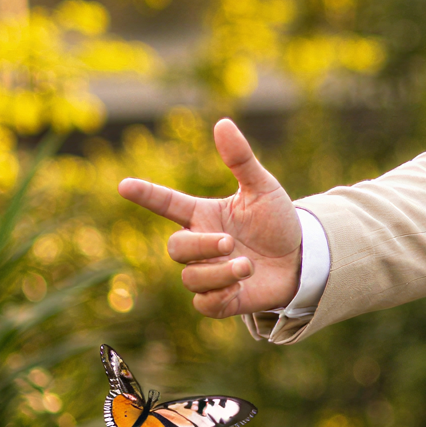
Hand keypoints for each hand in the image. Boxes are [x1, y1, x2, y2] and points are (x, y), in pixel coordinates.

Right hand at [118, 118, 303, 318]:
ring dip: (219, 271)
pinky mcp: (220, 299)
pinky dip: (220, 295)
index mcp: (204, 214)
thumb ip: (241, 159)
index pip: (166, 203)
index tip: (124, 184)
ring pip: (191, 277)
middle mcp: (201, 244)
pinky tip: (241, 285)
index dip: (146, 194)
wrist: (302, 258)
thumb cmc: (277, 221)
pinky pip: (203, 304)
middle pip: (175, 248)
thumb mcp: (263, 188)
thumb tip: (222, 122)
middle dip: (200, 245)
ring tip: (247, 265)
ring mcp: (208, 273)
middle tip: (230, 241)